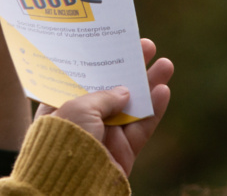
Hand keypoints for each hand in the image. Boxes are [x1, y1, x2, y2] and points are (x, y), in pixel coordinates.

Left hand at [34, 38, 173, 176]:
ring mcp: (104, 137)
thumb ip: (104, 96)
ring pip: (131, 107)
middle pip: (111, 89)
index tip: (114, 45)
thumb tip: (124, 91)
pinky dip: (153, 111)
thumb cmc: (65, 140)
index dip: (99, 62)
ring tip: (166, 64)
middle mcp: (82, 121)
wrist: (71, 186)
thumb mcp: (79, 107)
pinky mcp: (122, 153)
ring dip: (149, 86)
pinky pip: (141, 128)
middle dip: (129, 69)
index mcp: (60, 107)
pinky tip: (164, 90)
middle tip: (146, 47)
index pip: (82, 79)